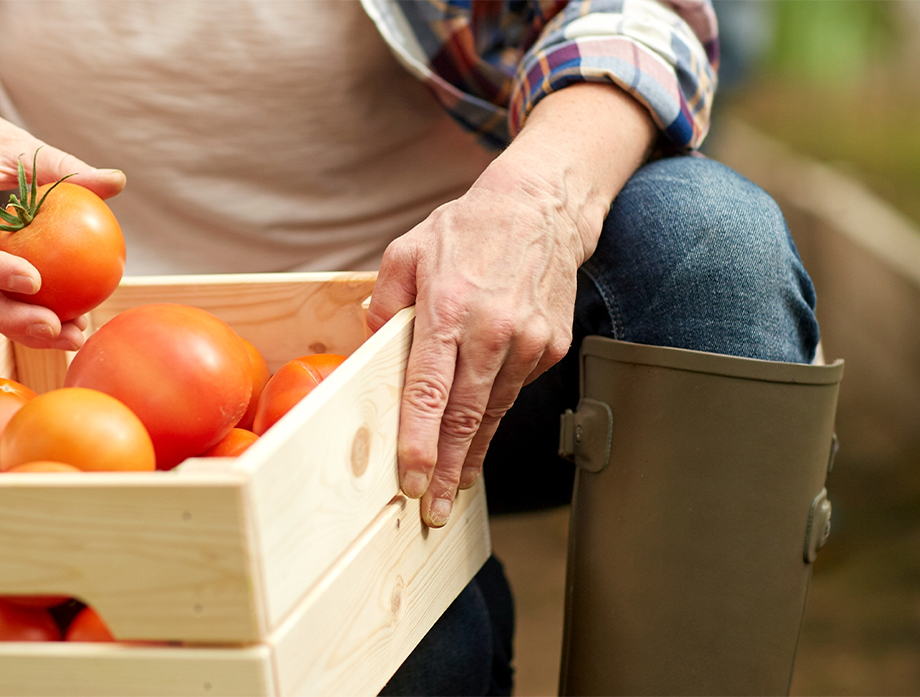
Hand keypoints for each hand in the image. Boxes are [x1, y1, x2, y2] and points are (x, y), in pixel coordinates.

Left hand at [365, 84, 653, 526]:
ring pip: (493, 412)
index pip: (429, 390)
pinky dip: (492, 415)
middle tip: (429, 508)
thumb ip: (384, 301)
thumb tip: (370, 342)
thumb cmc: (469, 229)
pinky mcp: (550, 346)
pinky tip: (475, 437)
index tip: (410, 477)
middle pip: (464, 416)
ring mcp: (527, 343)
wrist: (542, 207)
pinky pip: (514, 390)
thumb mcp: (407, 252)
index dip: (419, 440)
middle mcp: (490, 332)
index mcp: (447, 310)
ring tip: (451, 488)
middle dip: (445, 468)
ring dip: (470, 454)